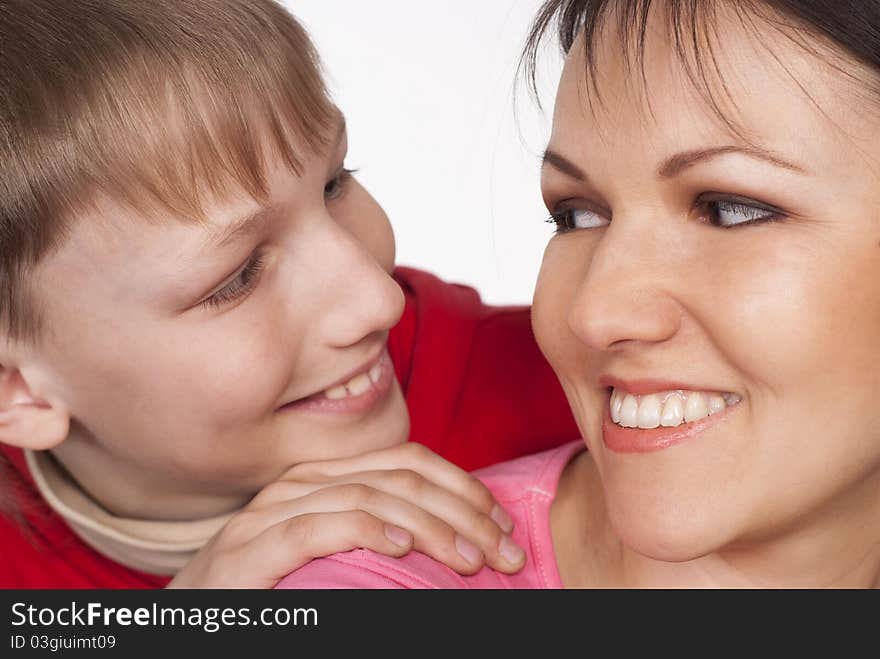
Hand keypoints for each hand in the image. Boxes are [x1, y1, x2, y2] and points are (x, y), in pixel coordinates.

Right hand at [167, 442, 524, 587]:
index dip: (462, 486)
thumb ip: (373, 533)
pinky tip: (400, 548)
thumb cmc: (266, 592)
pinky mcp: (246, 554)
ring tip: (471, 559)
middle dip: (462, 511)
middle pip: (397, 477)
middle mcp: (297, 486)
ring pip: (366, 497)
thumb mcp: (328, 555)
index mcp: (321, 481)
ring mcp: (267, 516)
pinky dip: (364, 530)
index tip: (502, 524)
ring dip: (430, 527)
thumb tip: (450, 537)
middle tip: (506, 552)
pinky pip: (314, 527)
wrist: (191, 622)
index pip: (405, 462)